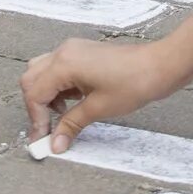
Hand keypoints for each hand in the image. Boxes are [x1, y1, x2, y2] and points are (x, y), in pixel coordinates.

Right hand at [22, 36, 190, 149]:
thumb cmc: (135, 82)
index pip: (35, 93)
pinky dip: (58, 87)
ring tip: (62, 115)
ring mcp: (73, 50)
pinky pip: (58, 68)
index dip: (36, 119)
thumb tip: (56, 143)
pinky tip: (73, 102)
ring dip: (46, 95)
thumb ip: (72, 124)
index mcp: (64, 64)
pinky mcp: (83, 53)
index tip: (42, 139)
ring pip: (42, 72)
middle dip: (36, 106)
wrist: (160, 66)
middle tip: (47, 130)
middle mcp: (64, 52)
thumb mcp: (99, 108)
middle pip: (32, 80)